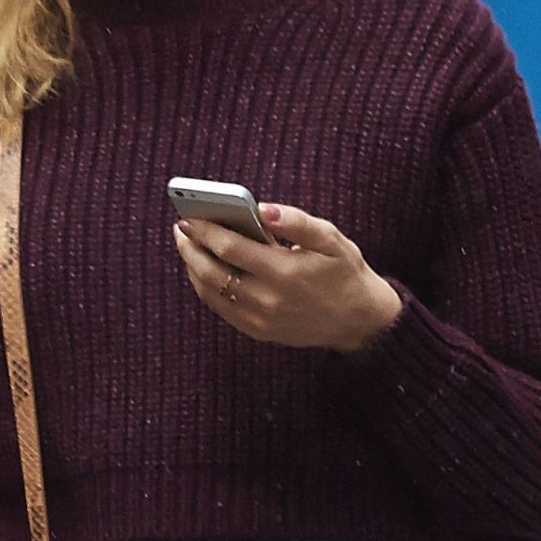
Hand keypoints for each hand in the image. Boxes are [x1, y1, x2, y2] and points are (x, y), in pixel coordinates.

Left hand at [173, 203, 402, 353]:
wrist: (359, 320)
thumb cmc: (344, 272)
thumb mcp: (330, 239)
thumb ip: (296, 221)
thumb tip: (263, 208)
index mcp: (284, 272)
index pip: (231, 248)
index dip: (205, 231)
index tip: (189, 217)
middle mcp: (268, 300)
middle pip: (213, 273)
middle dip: (191, 249)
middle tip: (181, 229)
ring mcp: (261, 320)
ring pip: (212, 294)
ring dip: (194, 269)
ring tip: (188, 247)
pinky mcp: (259, 332)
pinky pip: (222, 309)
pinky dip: (207, 289)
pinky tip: (203, 271)